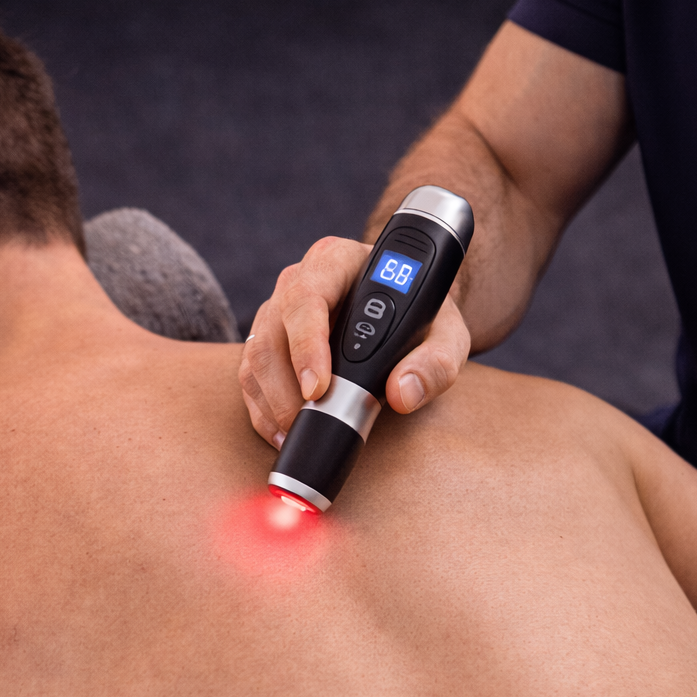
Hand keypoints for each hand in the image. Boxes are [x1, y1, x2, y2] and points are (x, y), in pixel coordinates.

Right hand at [239, 235, 470, 447]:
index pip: (307, 298)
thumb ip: (436, 361)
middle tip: (307, 423)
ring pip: (256, 357)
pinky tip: (282, 434)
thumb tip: (403, 393)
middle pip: (271, 332)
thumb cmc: (422, 317)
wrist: (404, 315)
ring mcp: (276, 313)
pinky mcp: (267, 344)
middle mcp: (297, 282)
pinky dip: (263, 411)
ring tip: (296, 434)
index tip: (318, 388)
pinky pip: (251, 378)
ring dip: (272, 403)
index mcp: (337, 262)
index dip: (306, 345)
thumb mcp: (445, 334)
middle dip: (284, 387)